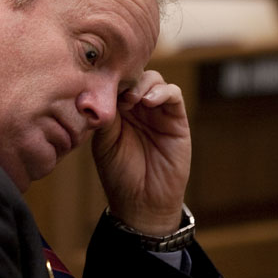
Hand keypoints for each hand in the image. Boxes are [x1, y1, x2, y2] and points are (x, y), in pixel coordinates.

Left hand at [91, 70, 189, 235]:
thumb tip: (100, 89)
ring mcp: (158, 112)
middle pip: (135, 75)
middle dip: (127, 78)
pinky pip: (173, 94)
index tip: (101, 82)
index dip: (110, 78)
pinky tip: (149, 101)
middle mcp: (138, 108)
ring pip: (154, 79)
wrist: (142, 202)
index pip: (116, 82)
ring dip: (143, 83)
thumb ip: (106, 115)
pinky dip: (162, 91)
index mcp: (117, 111)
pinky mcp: (176, 120)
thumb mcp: (104, 142)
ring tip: (132, 99)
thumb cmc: (119, 174)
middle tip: (118, 92)